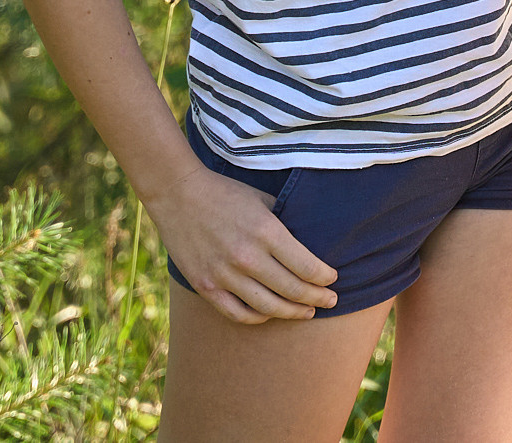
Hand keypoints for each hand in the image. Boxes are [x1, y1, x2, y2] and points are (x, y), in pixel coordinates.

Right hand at [144, 165, 339, 323]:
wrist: (178, 194)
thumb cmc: (225, 193)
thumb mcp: (263, 200)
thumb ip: (285, 225)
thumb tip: (310, 245)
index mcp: (266, 231)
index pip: (307, 266)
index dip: (325, 278)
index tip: (333, 279)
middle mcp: (247, 256)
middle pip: (292, 290)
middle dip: (318, 298)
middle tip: (330, 300)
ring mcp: (224, 274)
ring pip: (268, 308)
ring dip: (292, 312)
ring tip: (307, 312)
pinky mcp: (205, 286)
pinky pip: (238, 313)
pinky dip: (258, 318)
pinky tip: (270, 314)